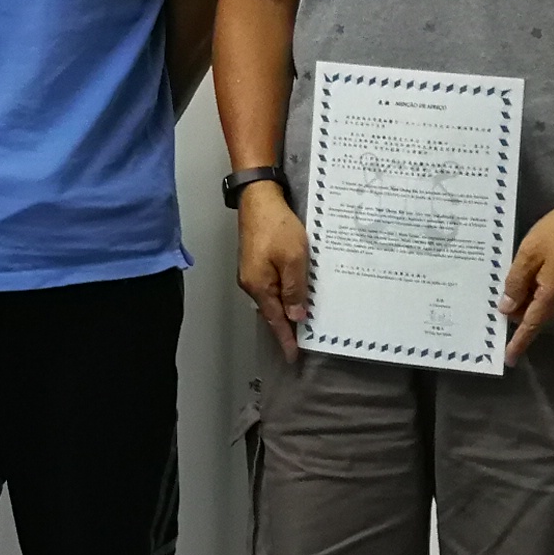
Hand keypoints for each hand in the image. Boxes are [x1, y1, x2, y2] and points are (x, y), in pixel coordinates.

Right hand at [235, 184, 309, 361]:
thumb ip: (295, 291)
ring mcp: (252, 271)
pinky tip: (293, 293)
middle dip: (286, 326)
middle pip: (272, 310)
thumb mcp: (293, 260)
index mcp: (259, 286)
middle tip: (301, 341)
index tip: (292, 356)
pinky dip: (283, 292)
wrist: (258, 198)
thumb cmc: (276, 227)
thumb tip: (295, 317)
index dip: (285, 339)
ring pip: (272, 296)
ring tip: (302, 320)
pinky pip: (272, 284)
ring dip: (286, 308)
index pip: (275, 320)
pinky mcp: (256, 260)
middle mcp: (251, 282)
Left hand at [499, 200, 553, 364]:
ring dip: (533, 301)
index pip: (532, 326)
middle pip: (540, 317)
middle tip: (503, 296)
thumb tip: (506, 309)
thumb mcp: (528, 255)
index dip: (519, 342)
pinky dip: (544, 293)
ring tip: (518, 283)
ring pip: (550, 307)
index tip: (509, 358)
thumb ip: (516, 284)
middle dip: (521, 313)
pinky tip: (536, 276)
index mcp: (553, 296)